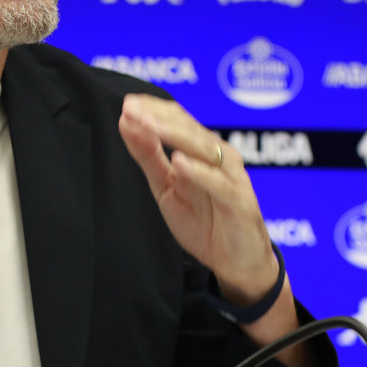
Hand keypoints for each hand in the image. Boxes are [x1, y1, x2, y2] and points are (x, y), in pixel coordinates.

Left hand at [117, 93, 278, 303]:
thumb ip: (148, 156)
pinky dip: (199, 172)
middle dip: (159, 118)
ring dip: (175, 135)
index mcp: (203, 150)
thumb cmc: (204, 221)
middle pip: (189, 129)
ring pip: (204, 149)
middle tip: (132, 109)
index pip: (178, 119)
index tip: (127, 104)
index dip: (153, 110)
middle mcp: (220, 157)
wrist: (237, 263)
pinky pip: (218, 183)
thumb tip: (127, 122)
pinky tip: (179, 162)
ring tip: (149, 125)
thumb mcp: (166, 186)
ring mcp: (232, 178)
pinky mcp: (240, 202)